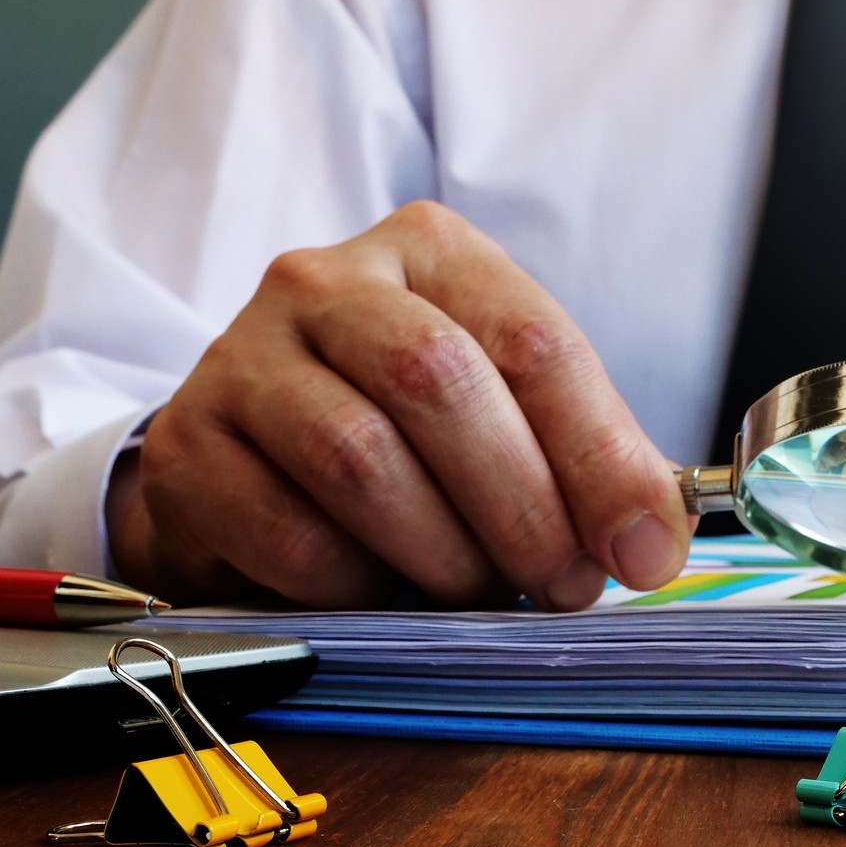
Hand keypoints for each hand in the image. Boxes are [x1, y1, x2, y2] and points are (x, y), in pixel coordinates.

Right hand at [107, 201, 688, 609]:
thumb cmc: (405, 438)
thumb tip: (656, 541)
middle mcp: (326, 283)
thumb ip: (587, 462)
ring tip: (477, 591)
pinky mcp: (189, 450)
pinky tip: (381, 591)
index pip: (533, 342)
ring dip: (444, 553)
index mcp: (430, 255)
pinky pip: (290, 533)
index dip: (600, 457)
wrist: (248, 461)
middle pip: (441, 384)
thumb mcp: (507, 419)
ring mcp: (242, 358)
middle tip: (561, 583)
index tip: (644, 549)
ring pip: (361, 460)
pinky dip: (356, 585)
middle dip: (523, 507)